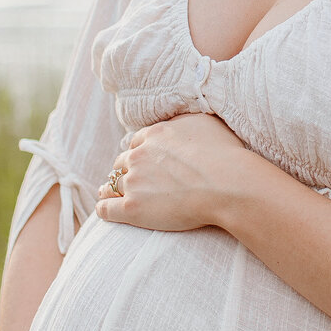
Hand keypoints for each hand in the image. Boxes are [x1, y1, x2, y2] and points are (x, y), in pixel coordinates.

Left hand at [97, 113, 255, 233]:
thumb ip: (184, 122)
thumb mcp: (206, 123)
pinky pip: (106, 208)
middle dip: (126, 169)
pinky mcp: (132, 208)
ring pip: (112, 183)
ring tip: (109, 193)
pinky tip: (104, 209)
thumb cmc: (224, 154)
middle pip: (122, 162)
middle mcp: (139, 156)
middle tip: (130, 178)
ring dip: (111, 187)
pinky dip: (104, 207)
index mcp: (154, 135)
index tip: (141, 160)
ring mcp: (134, 182)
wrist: (226, 184)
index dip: (139, 152)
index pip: (136, 142)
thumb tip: (177, 122)